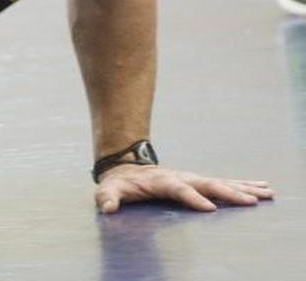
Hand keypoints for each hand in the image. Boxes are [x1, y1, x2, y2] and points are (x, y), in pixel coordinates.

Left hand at [94, 164, 273, 213]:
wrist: (126, 165)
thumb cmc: (119, 183)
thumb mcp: (108, 190)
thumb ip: (107, 198)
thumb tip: (107, 208)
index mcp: (161, 181)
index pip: (179, 190)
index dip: (192, 198)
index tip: (209, 209)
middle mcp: (181, 177)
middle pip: (207, 184)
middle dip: (228, 193)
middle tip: (250, 202)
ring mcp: (191, 178)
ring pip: (221, 182)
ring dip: (243, 188)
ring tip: (266, 193)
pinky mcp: (198, 182)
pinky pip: (223, 183)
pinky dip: (243, 185)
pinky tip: (262, 189)